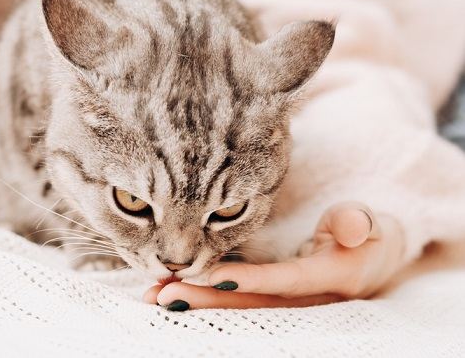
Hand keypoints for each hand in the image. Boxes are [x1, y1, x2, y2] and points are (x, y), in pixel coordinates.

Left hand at [144, 203, 405, 309]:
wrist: (371, 258)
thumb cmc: (370, 236)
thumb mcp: (376, 225)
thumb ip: (361, 223)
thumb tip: (352, 225)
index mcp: (332, 280)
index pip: (287, 282)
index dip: (253, 281)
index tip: (215, 276)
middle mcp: (305, 300)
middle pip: (252, 304)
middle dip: (207, 301)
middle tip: (165, 294)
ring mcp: (285, 302)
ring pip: (238, 307)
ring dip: (198, 303)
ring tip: (155, 296)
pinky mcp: (270, 297)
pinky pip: (234, 301)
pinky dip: (202, 297)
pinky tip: (168, 294)